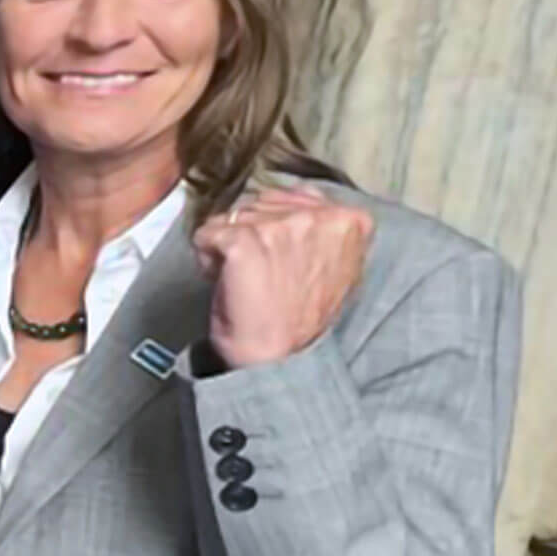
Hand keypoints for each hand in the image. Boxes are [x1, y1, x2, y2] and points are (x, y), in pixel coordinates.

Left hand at [192, 186, 372, 368]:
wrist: (278, 359)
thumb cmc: (300, 318)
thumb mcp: (333, 266)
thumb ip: (322, 230)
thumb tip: (295, 204)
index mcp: (351, 220)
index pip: (294, 196)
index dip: (275, 226)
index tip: (277, 258)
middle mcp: (320, 216)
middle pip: (260, 202)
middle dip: (249, 233)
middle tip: (257, 272)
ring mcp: (282, 226)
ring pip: (232, 216)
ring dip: (227, 244)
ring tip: (242, 278)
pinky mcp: (246, 241)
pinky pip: (206, 233)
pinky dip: (205, 256)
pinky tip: (222, 280)